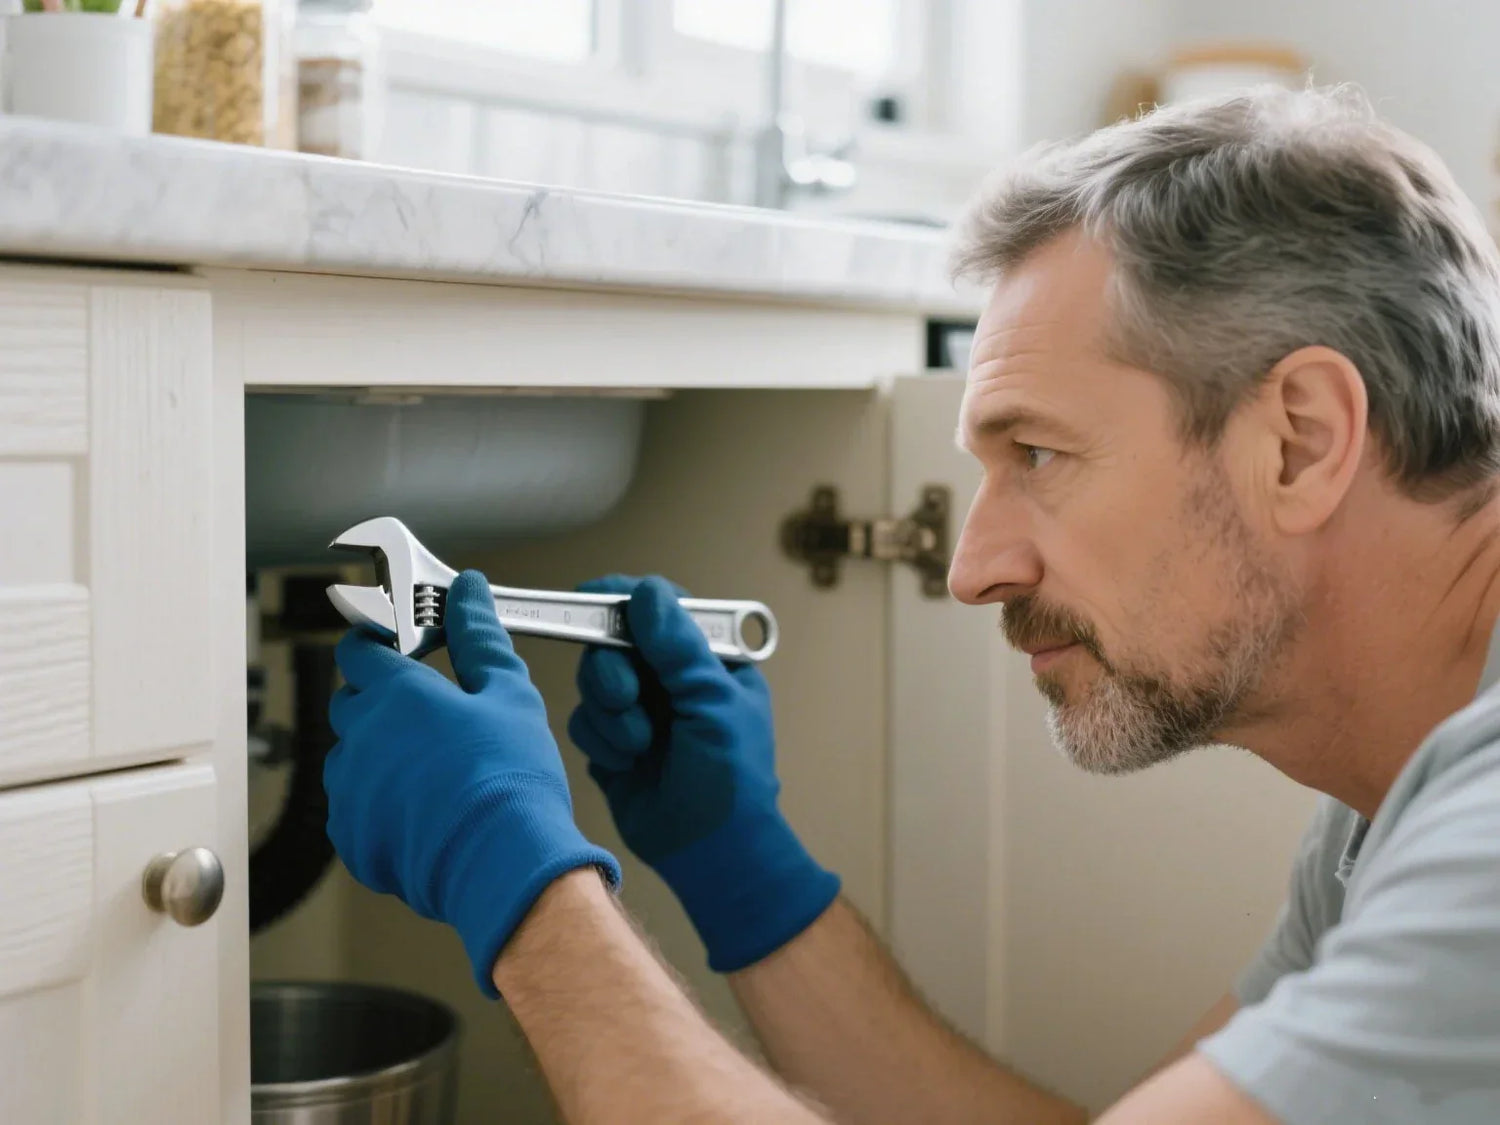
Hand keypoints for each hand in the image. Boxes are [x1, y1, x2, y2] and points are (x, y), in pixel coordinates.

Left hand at [325, 570, 620, 995]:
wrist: (504, 862)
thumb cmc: (510, 778)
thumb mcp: (509, 693)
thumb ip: (481, 637)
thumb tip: (469, 592)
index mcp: (396, 693)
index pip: (358, 649)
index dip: (376, 645)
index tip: (398, 652)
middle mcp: (361, 738)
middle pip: (351, 703)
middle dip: (381, 702)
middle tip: (430, 716)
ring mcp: (350, 792)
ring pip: (351, 759)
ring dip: (379, 757)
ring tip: (433, 773)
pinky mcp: (353, 839)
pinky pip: (354, 811)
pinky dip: (379, 808)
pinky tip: (425, 813)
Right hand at [567, 576, 838, 971]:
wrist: (712, 855)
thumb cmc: (732, 781)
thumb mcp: (714, 706)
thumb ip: (679, 648)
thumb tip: (647, 592)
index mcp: (707, 659)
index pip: (661, 608)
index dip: (623, 598)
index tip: (591, 597)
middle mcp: (670, 679)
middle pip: (613, 641)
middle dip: (612, 670)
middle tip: (628, 699)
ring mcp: (640, 711)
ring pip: (592, 681)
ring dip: (611, 715)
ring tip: (640, 746)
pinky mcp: (612, 744)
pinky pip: (583, 722)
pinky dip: (601, 742)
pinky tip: (629, 765)